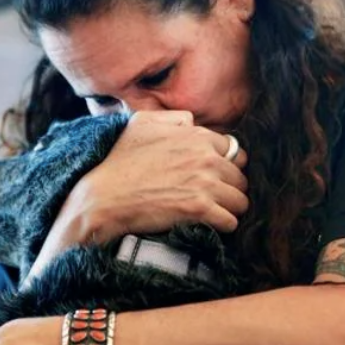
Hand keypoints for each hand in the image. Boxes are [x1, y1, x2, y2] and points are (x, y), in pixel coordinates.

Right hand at [25, 110, 247, 282]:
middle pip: (240, 176)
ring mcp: (204, 184)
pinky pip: (231, 221)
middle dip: (230, 187)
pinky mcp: (199, 209)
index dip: (227, 164)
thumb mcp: (140, 124)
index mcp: (196, 136)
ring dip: (230, 208)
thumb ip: (172, 118)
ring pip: (240, 200)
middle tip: (215, 197)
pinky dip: (224, 225)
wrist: (104, 197)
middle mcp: (205, 158)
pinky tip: (211, 225)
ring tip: (216, 213)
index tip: (216, 175)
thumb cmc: (119, 161)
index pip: (234, 150)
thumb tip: (191, 121)